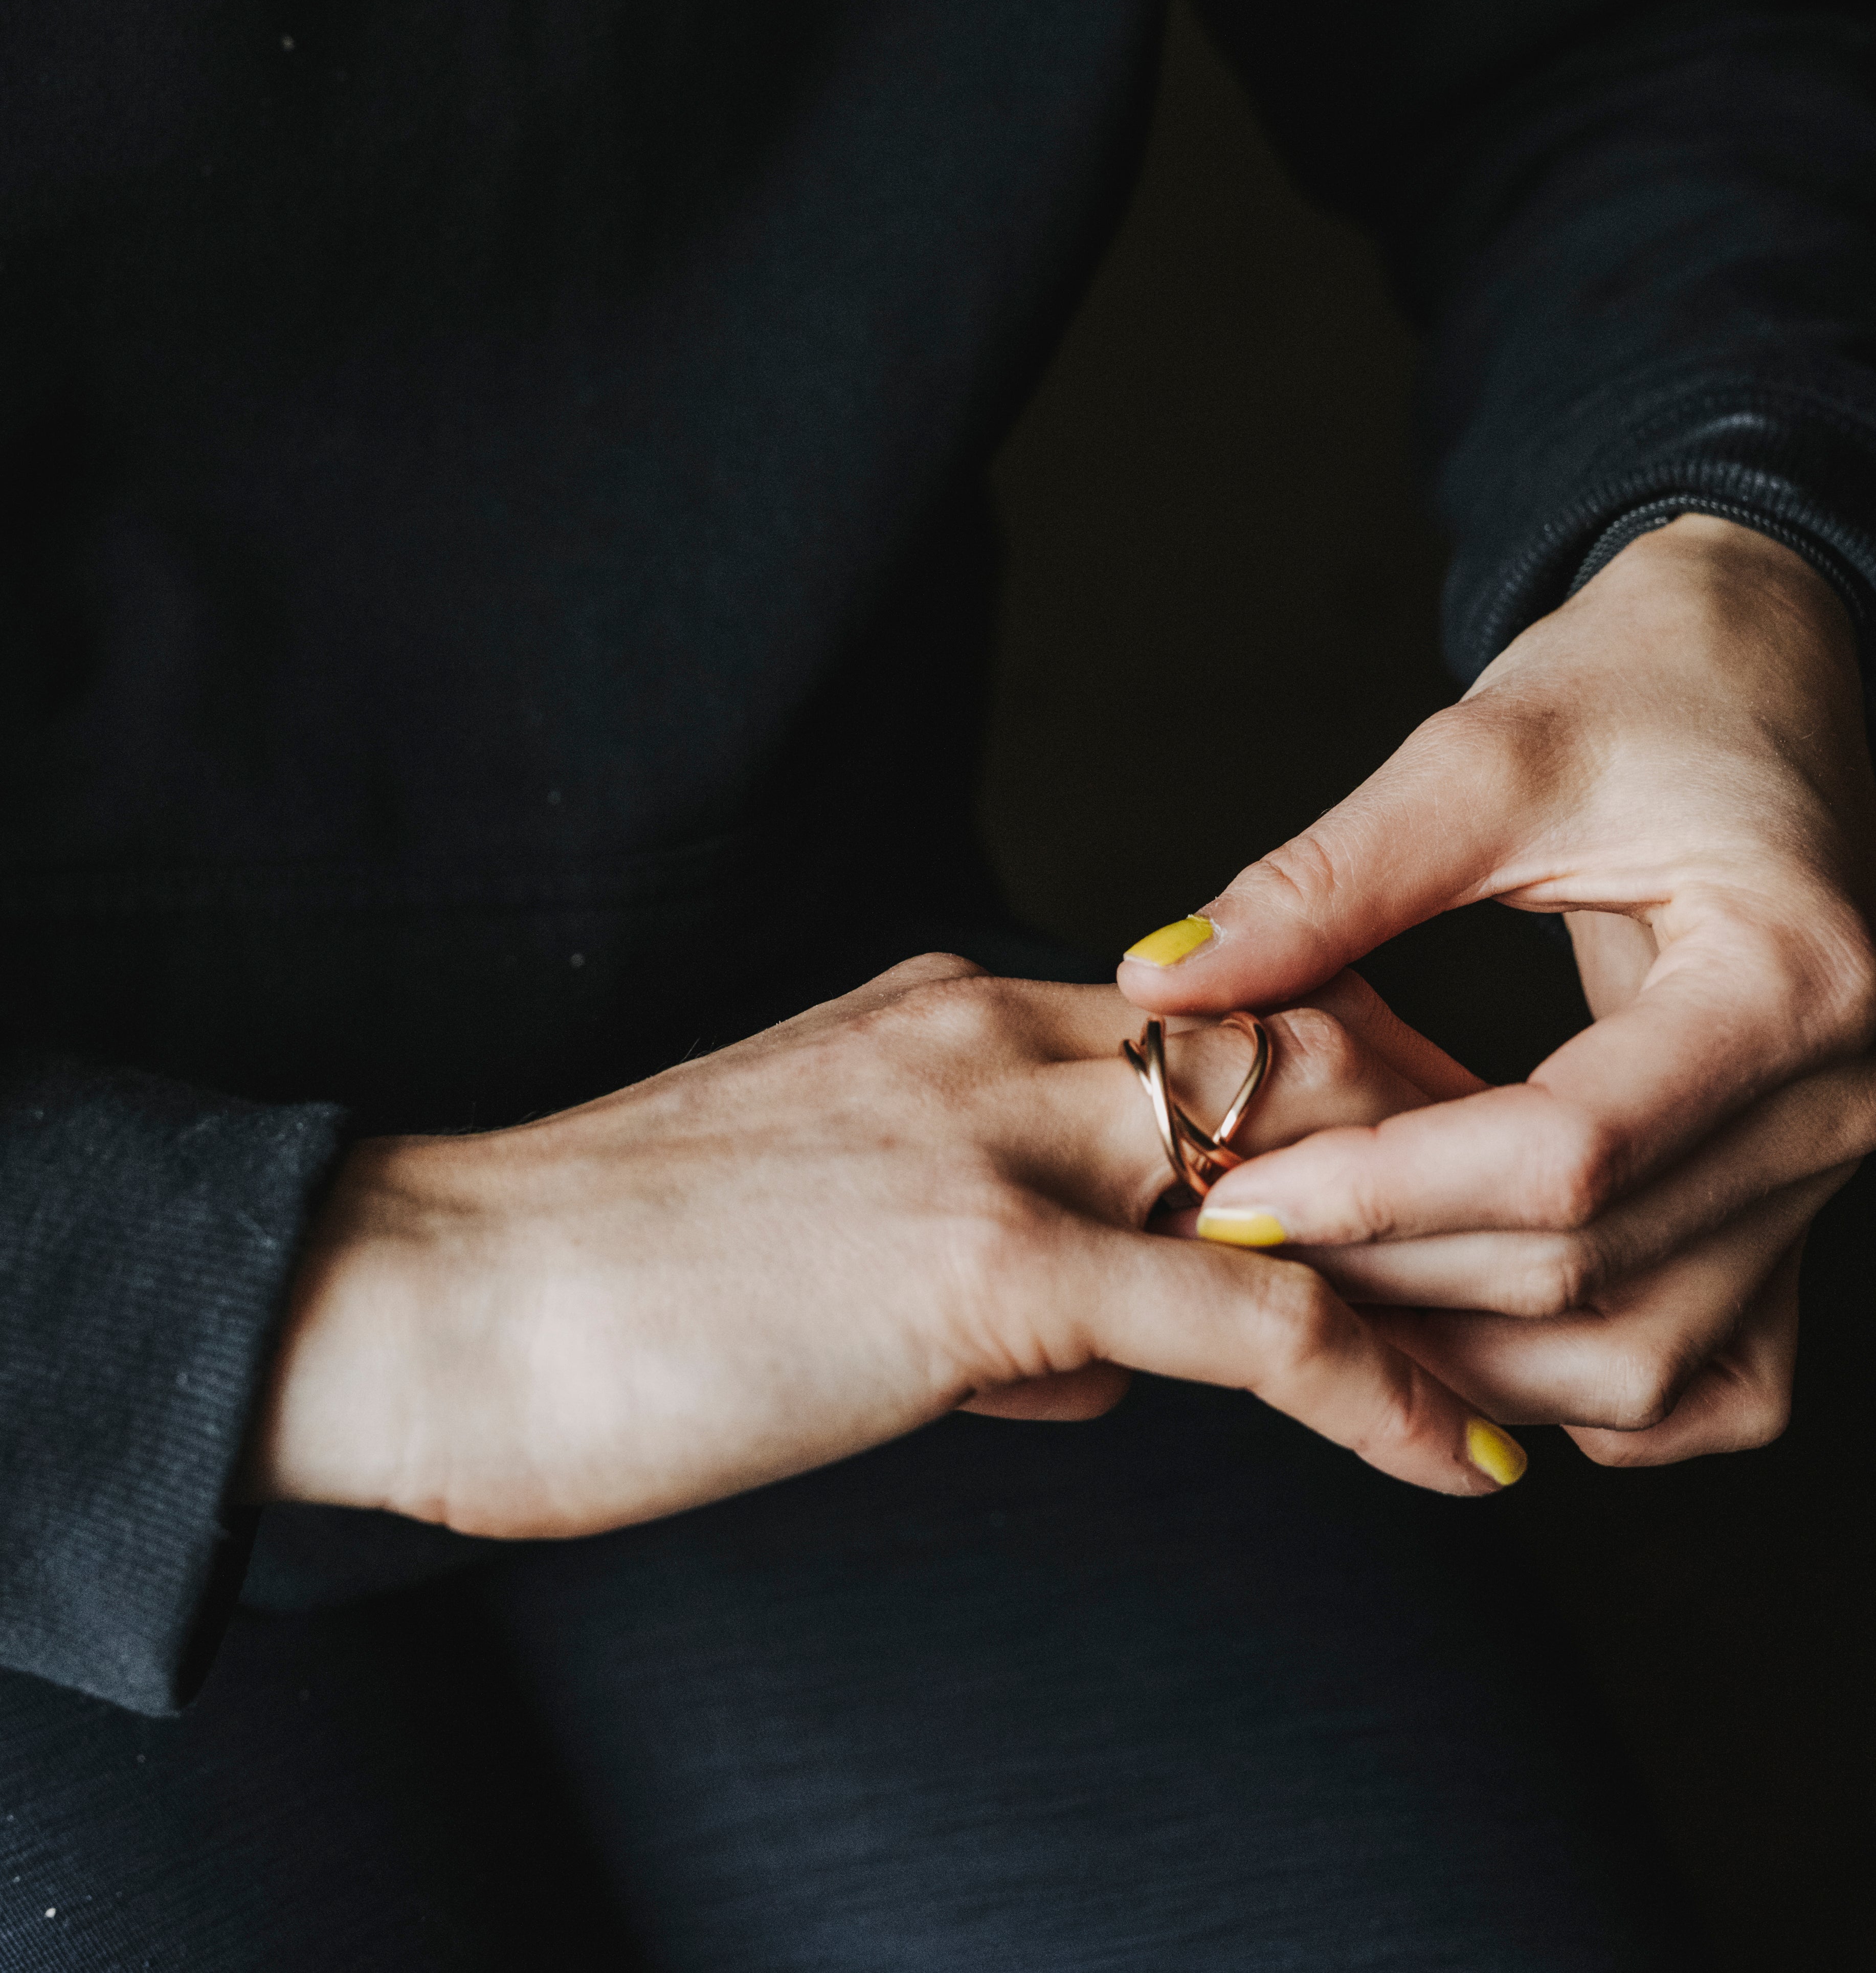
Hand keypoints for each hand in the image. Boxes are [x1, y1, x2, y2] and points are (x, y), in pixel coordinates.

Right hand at [248, 958, 1522, 1534]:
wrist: (440, 1294)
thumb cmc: (611, 1281)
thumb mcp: (817, 1218)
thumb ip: (978, 1251)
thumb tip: (1103, 1358)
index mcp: (942, 1007)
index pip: (1204, 1016)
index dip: (1342, 1086)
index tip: (1422, 1168)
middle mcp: (984, 1031)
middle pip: (1284, 1051)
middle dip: (1425, 1147)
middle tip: (1526, 1248)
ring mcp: (986, 1134)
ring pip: (1287, 1158)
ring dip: (1426, 1260)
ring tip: (1521, 1356)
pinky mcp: (979, 1258)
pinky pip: (1238, 1314)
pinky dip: (1369, 1383)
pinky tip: (1449, 1451)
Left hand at [1117, 517, 1875, 1463]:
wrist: (1766, 676)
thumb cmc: (1644, 689)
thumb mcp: (1487, 756)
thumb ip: (1329, 881)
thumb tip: (1164, 980)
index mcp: (1792, 979)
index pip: (1569, 1154)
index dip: (1381, 1189)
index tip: (1228, 1192)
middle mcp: (1842, 1101)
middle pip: (1598, 1276)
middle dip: (1393, 1278)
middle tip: (1232, 1239)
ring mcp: (1834, 1168)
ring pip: (1648, 1365)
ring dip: (1467, 1354)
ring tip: (1314, 1281)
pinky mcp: (1797, 1200)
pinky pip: (1705, 1373)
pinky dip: (1573, 1381)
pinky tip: (1450, 1312)